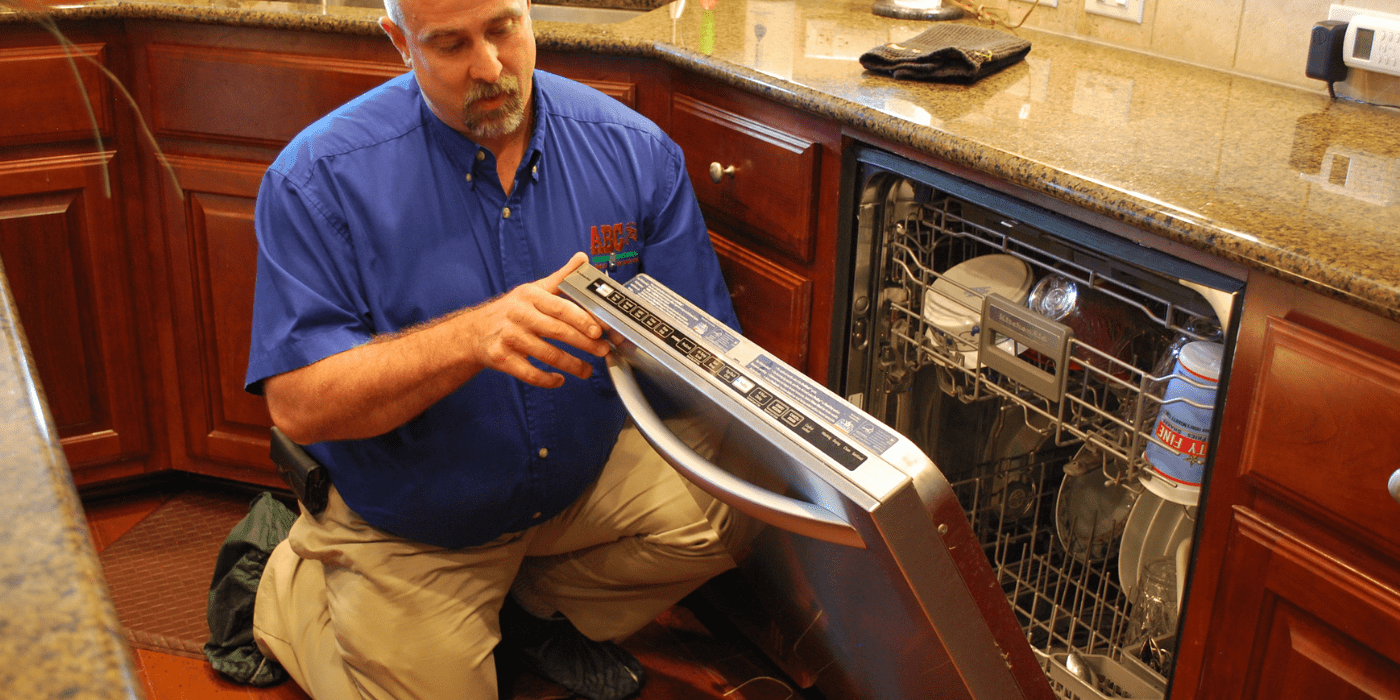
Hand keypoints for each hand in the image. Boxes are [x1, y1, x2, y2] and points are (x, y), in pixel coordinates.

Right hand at [462, 252, 609, 387]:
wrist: (474, 331)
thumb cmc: (511, 310)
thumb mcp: (534, 290)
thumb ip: (561, 278)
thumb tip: (583, 258)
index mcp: (530, 296)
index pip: (560, 307)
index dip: (582, 320)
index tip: (599, 330)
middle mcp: (518, 314)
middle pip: (557, 331)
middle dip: (584, 343)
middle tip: (602, 351)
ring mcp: (508, 337)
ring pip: (546, 355)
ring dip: (571, 365)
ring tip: (587, 370)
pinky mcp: (501, 358)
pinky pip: (529, 373)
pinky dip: (547, 380)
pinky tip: (559, 379)